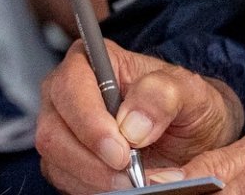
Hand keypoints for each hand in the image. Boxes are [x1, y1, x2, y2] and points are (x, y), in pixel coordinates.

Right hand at [35, 41, 243, 193]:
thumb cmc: (185, 105)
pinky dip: (91, 187)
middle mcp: (68, 92)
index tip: (122, 150)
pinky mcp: (63, 160)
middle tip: (130, 175)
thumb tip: (131, 124)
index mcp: (94, 61)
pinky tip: (120, 186)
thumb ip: (162, 95)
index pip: (71, 85)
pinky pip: (64, 179)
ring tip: (131, 182)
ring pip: (55, 158)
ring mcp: (62, 127)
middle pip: (54, 128)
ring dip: (94, 177)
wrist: (190, 137)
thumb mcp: (189, 91)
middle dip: (92, 159)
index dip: (90, 120)